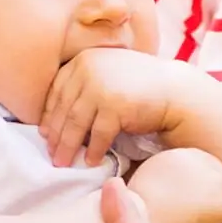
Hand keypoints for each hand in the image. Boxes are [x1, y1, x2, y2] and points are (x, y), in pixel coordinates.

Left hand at [43, 47, 206, 167]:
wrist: (176, 91)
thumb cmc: (141, 85)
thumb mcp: (108, 72)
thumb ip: (85, 83)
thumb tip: (55, 116)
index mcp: (84, 59)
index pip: (57, 90)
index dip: (49, 114)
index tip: (46, 132)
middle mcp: (88, 69)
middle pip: (63, 108)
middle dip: (55, 135)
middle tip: (52, 154)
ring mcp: (101, 87)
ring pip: (75, 123)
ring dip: (67, 147)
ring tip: (63, 163)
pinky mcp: (115, 107)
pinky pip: (97, 135)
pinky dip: (92, 151)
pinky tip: (91, 161)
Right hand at [127, 149, 221, 222]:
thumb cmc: (137, 220)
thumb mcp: (152, 185)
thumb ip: (174, 180)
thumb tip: (195, 190)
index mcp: (178, 155)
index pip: (209, 164)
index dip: (207, 187)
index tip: (195, 206)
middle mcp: (194, 160)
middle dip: (221, 195)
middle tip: (206, 217)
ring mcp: (207, 181)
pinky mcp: (215, 202)